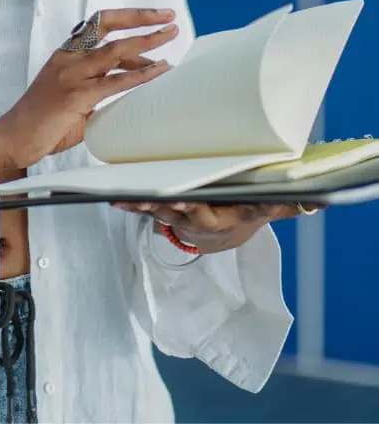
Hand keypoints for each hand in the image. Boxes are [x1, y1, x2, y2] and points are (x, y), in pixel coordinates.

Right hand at [0, 8, 177, 176]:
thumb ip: (96, 90)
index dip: (126, 18)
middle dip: (141, 18)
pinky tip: (159, 70)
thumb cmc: (40, 122)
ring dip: (148, 41)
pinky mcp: (76, 96)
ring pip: (116, 50)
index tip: (152, 18)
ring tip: (171, 36)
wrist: (12, 138)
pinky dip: (141, 75)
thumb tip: (127, 93)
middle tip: (168, 16)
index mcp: (64, 55)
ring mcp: (71, 76)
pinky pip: (115, 82)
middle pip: (107, 25)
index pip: (98, 25)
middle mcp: (67, 58)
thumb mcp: (71, 98)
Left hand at [112, 202, 322, 253]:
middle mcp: (199, 220)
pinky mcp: (164, 213)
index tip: (186, 201)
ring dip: (140, 205)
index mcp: (223, 218)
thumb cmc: (244, 210)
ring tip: (122, 196)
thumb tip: (317, 202)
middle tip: (149, 196)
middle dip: (165, 206)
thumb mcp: (264, 209)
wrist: (222, 234)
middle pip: (180, 214)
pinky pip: (145, 208)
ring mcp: (179, 219)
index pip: (212, 215)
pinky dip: (130, 203)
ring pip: (158, 212)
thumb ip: (284, 204)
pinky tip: (113, 196)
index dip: (198, 210)